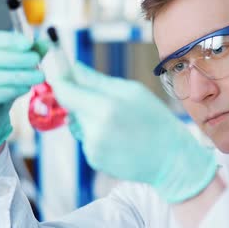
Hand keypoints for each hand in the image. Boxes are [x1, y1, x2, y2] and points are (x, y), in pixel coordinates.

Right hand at [0, 30, 47, 150]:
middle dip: (15, 58)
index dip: (7, 40)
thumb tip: (45, 43)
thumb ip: (25, 53)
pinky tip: (25, 88)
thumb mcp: (9, 66)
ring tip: (38, 76)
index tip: (28, 43)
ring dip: (18, 75)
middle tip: (36, 60)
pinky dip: (11, 90)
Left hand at [50, 63, 216, 202]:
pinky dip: (96, 133)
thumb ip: (97, 80)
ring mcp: (92, 148)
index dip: (58, 78)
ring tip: (118, 122)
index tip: (57, 70)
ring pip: (78, 122)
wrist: (170, 159)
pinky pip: (86, 138)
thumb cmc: (156, 120)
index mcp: (105, 108)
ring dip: (89, 117)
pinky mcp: (93, 160)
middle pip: (71, 106)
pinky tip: (117, 137)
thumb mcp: (132, 91)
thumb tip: (73, 67)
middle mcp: (94, 130)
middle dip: (81, 99)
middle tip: (105, 99)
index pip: (65, 91)